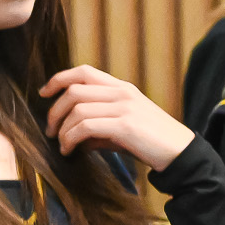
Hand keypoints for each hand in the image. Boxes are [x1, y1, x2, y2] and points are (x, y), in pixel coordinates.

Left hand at [40, 65, 194, 170]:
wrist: (180, 153)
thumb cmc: (151, 142)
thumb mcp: (123, 128)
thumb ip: (99, 127)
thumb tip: (72, 136)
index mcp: (122, 88)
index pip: (83, 71)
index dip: (59, 79)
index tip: (44, 93)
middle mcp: (122, 93)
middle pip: (74, 89)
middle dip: (55, 110)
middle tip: (50, 130)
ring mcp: (124, 108)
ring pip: (77, 109)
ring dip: (62, 129)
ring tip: (61, 145)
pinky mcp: (124, 126)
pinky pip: (86, 127)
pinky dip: (71, 139)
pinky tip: (70, 151)